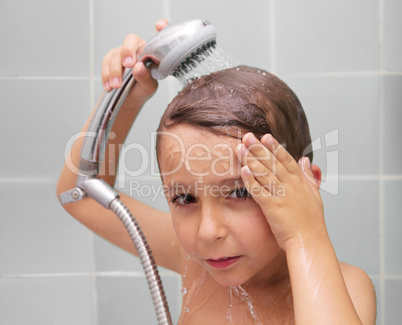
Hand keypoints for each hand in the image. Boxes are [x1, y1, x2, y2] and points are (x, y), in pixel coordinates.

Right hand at [101, 19, 168, 103]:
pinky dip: (106, 75)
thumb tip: (139, 67)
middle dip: (128, 51)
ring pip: (116, 54)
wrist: (128, 98)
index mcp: (151, 52)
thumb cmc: (142, 89)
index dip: (161, 28)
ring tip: (116, 86)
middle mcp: (137, 48)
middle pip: (130, 40)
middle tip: (128, 65)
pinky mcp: (110, 58)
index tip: (160, 25)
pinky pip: (106, 63)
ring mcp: (122, 52)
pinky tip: (108, 86)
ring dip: (115, 71)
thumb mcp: (148, 87)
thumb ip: (145, 77)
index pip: (157, 37)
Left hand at [236, 132, 325, 250]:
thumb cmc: (312, 222)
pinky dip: (251, 180)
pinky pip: (260, 191)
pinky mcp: (273, 207)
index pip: (286, 159)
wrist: (310, 242)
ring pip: (264, 173)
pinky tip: (243, 171)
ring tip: (240, 148)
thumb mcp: (315, 195)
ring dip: (251, 160)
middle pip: (272, 162)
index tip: (265, 136)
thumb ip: (309, 176)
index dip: (275, 147)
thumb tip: (306, 159)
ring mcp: (282, 195)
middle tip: (247, 136)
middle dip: (259, 148)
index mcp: (300, 182)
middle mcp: (291, 185)